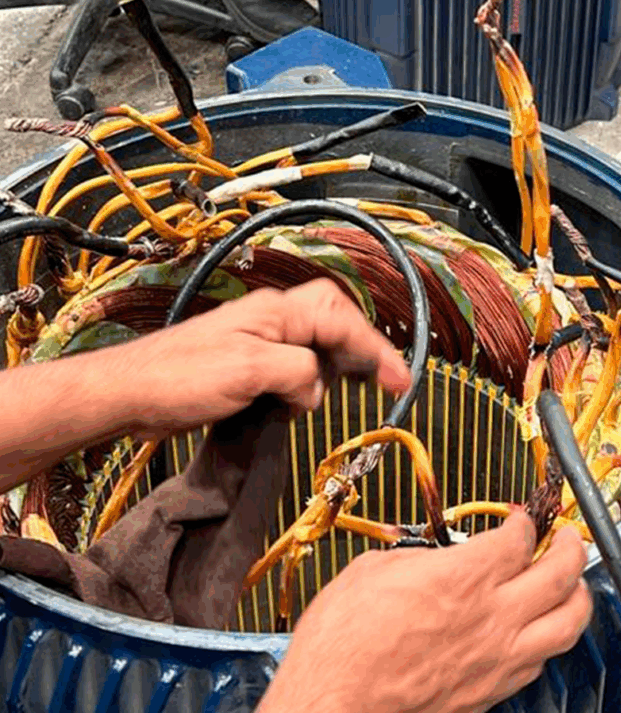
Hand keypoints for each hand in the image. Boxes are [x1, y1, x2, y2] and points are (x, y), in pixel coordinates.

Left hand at [121, 278, 409, 437]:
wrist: (130, 393)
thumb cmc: (181, 376)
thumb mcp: (251, 371)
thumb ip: (299, 373)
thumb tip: (315, 389)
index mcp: (277, 312)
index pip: (343, 321)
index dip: (376, 350)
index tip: (399, 380)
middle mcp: (273, 320)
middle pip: (336, 321)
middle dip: (362, 348)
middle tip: (385, 381)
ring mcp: (260, 340)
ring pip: (317, 345)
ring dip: (335, 368)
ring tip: (356, 390)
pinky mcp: (248, 364)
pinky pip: (295, 366)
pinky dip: (311, 382)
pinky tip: (309, 400)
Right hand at [235, 510, 592, 712]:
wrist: (332, 711)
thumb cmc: (341, 646)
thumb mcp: (371, 571)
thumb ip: (419, 558)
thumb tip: (438, 559)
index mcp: (463, 577)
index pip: (519, 539)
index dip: (524, 522)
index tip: (519, 520)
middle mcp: (492, 616)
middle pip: (560, 573)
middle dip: (571, 547)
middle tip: (568, 538)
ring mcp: (498, 658)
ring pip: (568, 622)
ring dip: (578, 595)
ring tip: (573, 582)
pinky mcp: (492, 692)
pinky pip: (542, 660)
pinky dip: (550, 638)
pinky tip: (540, 631)